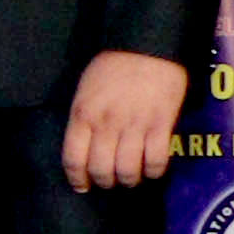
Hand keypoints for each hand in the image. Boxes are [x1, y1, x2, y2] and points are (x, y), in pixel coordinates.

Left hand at [64, 50, 188, 193]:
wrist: (147, 47)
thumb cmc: (113, 67)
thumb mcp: (85, 91)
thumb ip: (84, 118)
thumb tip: (85, 146)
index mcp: (83, 115)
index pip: (73, 158)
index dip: (77, 178)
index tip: (82, 186)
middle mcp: (106, 124)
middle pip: (101, 169)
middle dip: (105, 182)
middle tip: (110, 181)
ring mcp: (134, 125)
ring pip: (127, 170)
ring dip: (129, 180)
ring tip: (130, 178)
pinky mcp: (161, 124)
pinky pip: (156, 160)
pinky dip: (154, 171)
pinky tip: (152, 170)